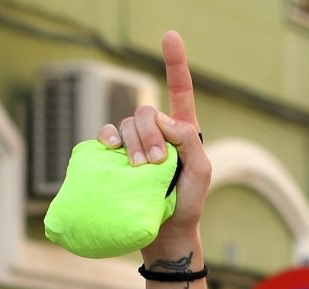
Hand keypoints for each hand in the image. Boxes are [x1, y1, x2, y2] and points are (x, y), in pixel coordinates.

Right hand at [98, 31, 211, 252]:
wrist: (165, 233)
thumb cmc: (187, 203)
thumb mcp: (202, 172)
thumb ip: (191, 140)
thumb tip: (165, 120)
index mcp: (181, 132)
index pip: (180, 91)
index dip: (175, 63)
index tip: (169, 35)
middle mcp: (157, 133)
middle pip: (146, 111)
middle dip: (150, 135)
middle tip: (156, 164)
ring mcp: (135, 145)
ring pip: (126, 124)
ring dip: (133, 144)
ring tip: (140, 170)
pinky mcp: (115, 158)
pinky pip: (106, 135)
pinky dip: (108, 140)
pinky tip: (112, 152)